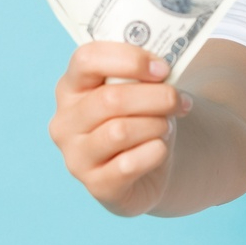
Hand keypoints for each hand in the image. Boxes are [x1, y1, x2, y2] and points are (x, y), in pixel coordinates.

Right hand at [48, 43, 193, 215]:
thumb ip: (141, 76)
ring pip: (120, 131)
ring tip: (166, 126)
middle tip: (180, 100)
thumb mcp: (139, 92)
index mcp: (71, 88)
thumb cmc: (140, 120)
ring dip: (156, 125)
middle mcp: (65, 122)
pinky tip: (160, 149)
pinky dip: (154, 152)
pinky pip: (130, 164)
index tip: (163, 69)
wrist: (146, 169)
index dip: (129, 60)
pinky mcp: (96, 185)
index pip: (86, 60)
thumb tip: (162, 70)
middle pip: (110, 99)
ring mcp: (76, 157)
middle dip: (156, 96)